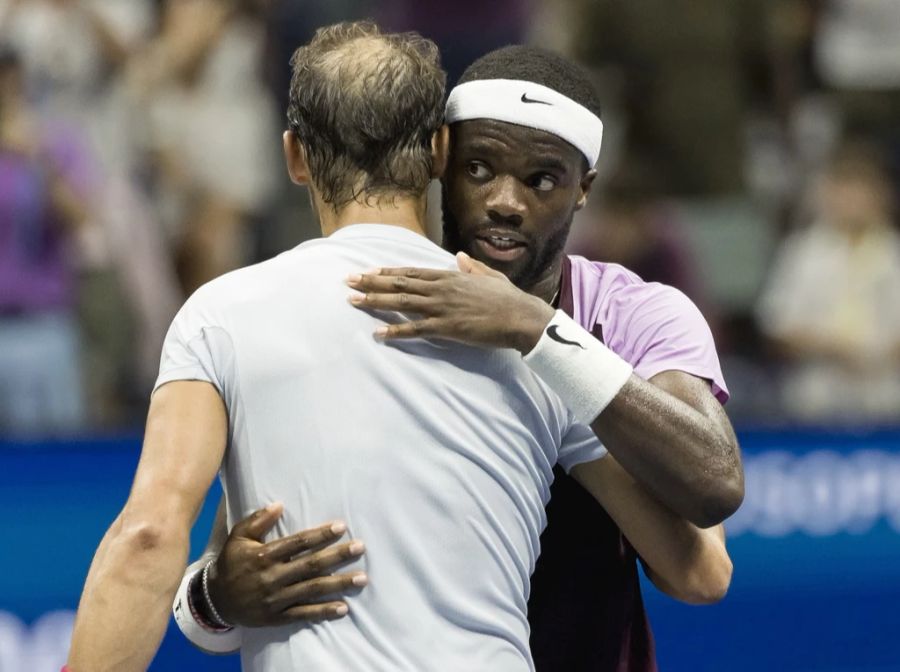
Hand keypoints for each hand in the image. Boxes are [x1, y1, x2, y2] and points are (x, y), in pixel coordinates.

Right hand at [207, 504, 366, 626]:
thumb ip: (258, 520)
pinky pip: (303, 614)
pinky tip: (343, 608)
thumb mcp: (238, 537)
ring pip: (312, 590)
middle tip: (360, 547)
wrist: (215, 600)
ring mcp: (276, 599)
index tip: (341, 526)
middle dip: (337, 556)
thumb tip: (279, 504)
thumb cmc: (231, 563)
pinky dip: (323, 612)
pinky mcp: (277, 617)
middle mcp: (272, 577)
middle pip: (310, 565)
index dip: (320, 535)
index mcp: (264, 555)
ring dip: (339, 584)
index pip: (298, 543)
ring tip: (362, 578)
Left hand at [346, 252, 555, 353]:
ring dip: (375, 301)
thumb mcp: (489, 276)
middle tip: (349, 281)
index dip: (388, 272)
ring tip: (354, 301)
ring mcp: (442, 307)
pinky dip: (395, 331)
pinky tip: (379, 333)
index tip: (369, 270)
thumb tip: (459, 257)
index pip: (412, 272)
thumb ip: (471, 267)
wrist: (520, 317)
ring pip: (401, 303)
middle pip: (400, 284)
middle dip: (372, 282)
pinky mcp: (446, 327)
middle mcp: (441, 288)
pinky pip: (415, 329)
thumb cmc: (508, 298)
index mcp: (450, 276)